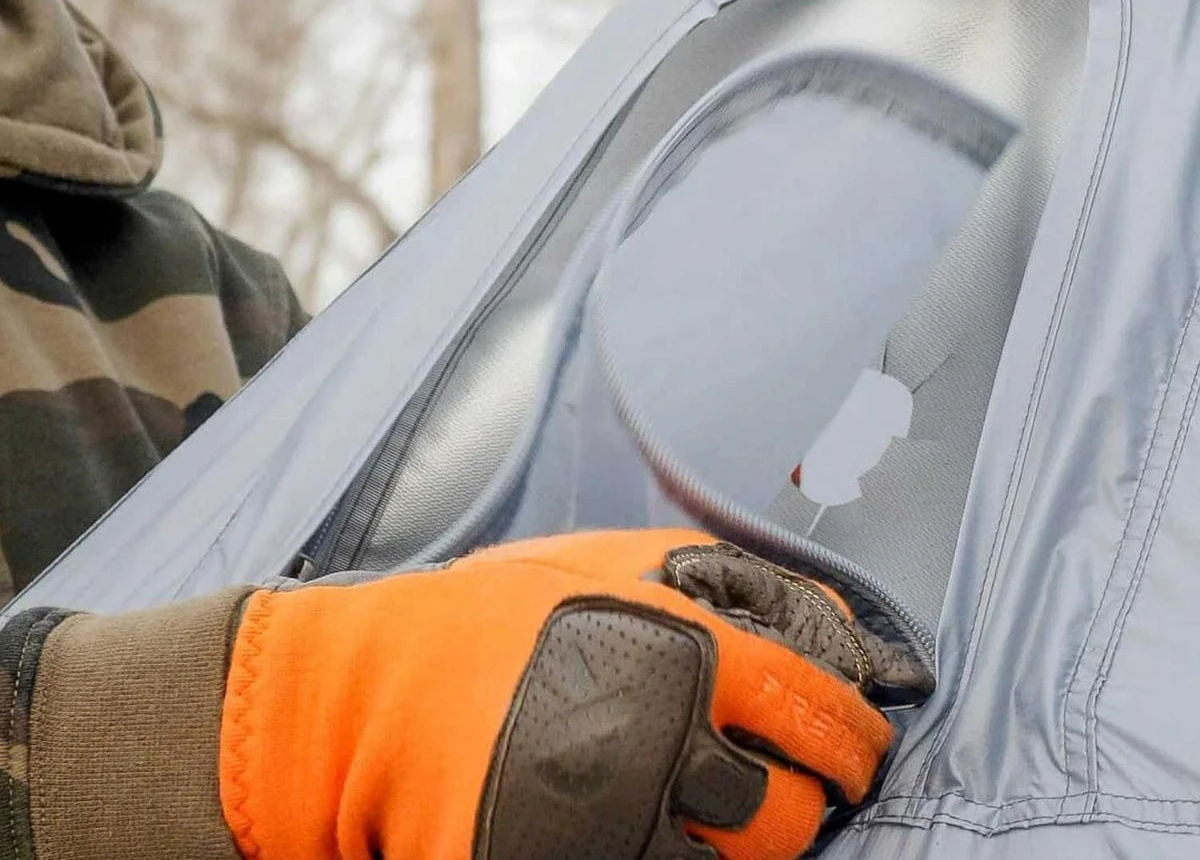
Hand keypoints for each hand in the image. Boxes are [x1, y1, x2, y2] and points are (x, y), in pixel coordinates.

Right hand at [219, 529, 921, 859]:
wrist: (374, 694)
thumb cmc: (485, 617)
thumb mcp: (598, 562)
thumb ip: (705, 571)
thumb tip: (810, 611)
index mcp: (677, 654)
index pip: (809, 706)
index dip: (850, 733)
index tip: (863, 745)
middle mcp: (658, 743)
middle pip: (784, 811)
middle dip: (808, 802)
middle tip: (807, 790)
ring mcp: (614, 824)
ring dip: (753, 849)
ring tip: (741, 820)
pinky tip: (676, 842)